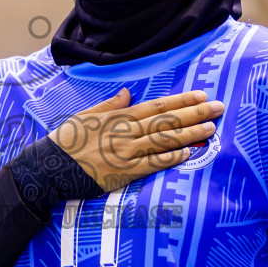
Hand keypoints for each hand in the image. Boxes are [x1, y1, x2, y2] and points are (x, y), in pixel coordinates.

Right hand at [50, 88, 223, 192]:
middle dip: (195, 113)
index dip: (181, 100)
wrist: (50, 168)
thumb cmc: (66, 141)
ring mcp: (126, 153)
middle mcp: (126, 133)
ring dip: (190, 134)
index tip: (201, 95)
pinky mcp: (124, 173)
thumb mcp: (85, 116)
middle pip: (167, 121)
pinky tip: (189, 153)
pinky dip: (171, 158)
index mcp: (118, 117)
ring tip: (211, 129)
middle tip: (218, 107)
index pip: (157, 106)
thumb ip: (110, 105)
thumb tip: (127, 92)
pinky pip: (152, 164)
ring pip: (165, 141)